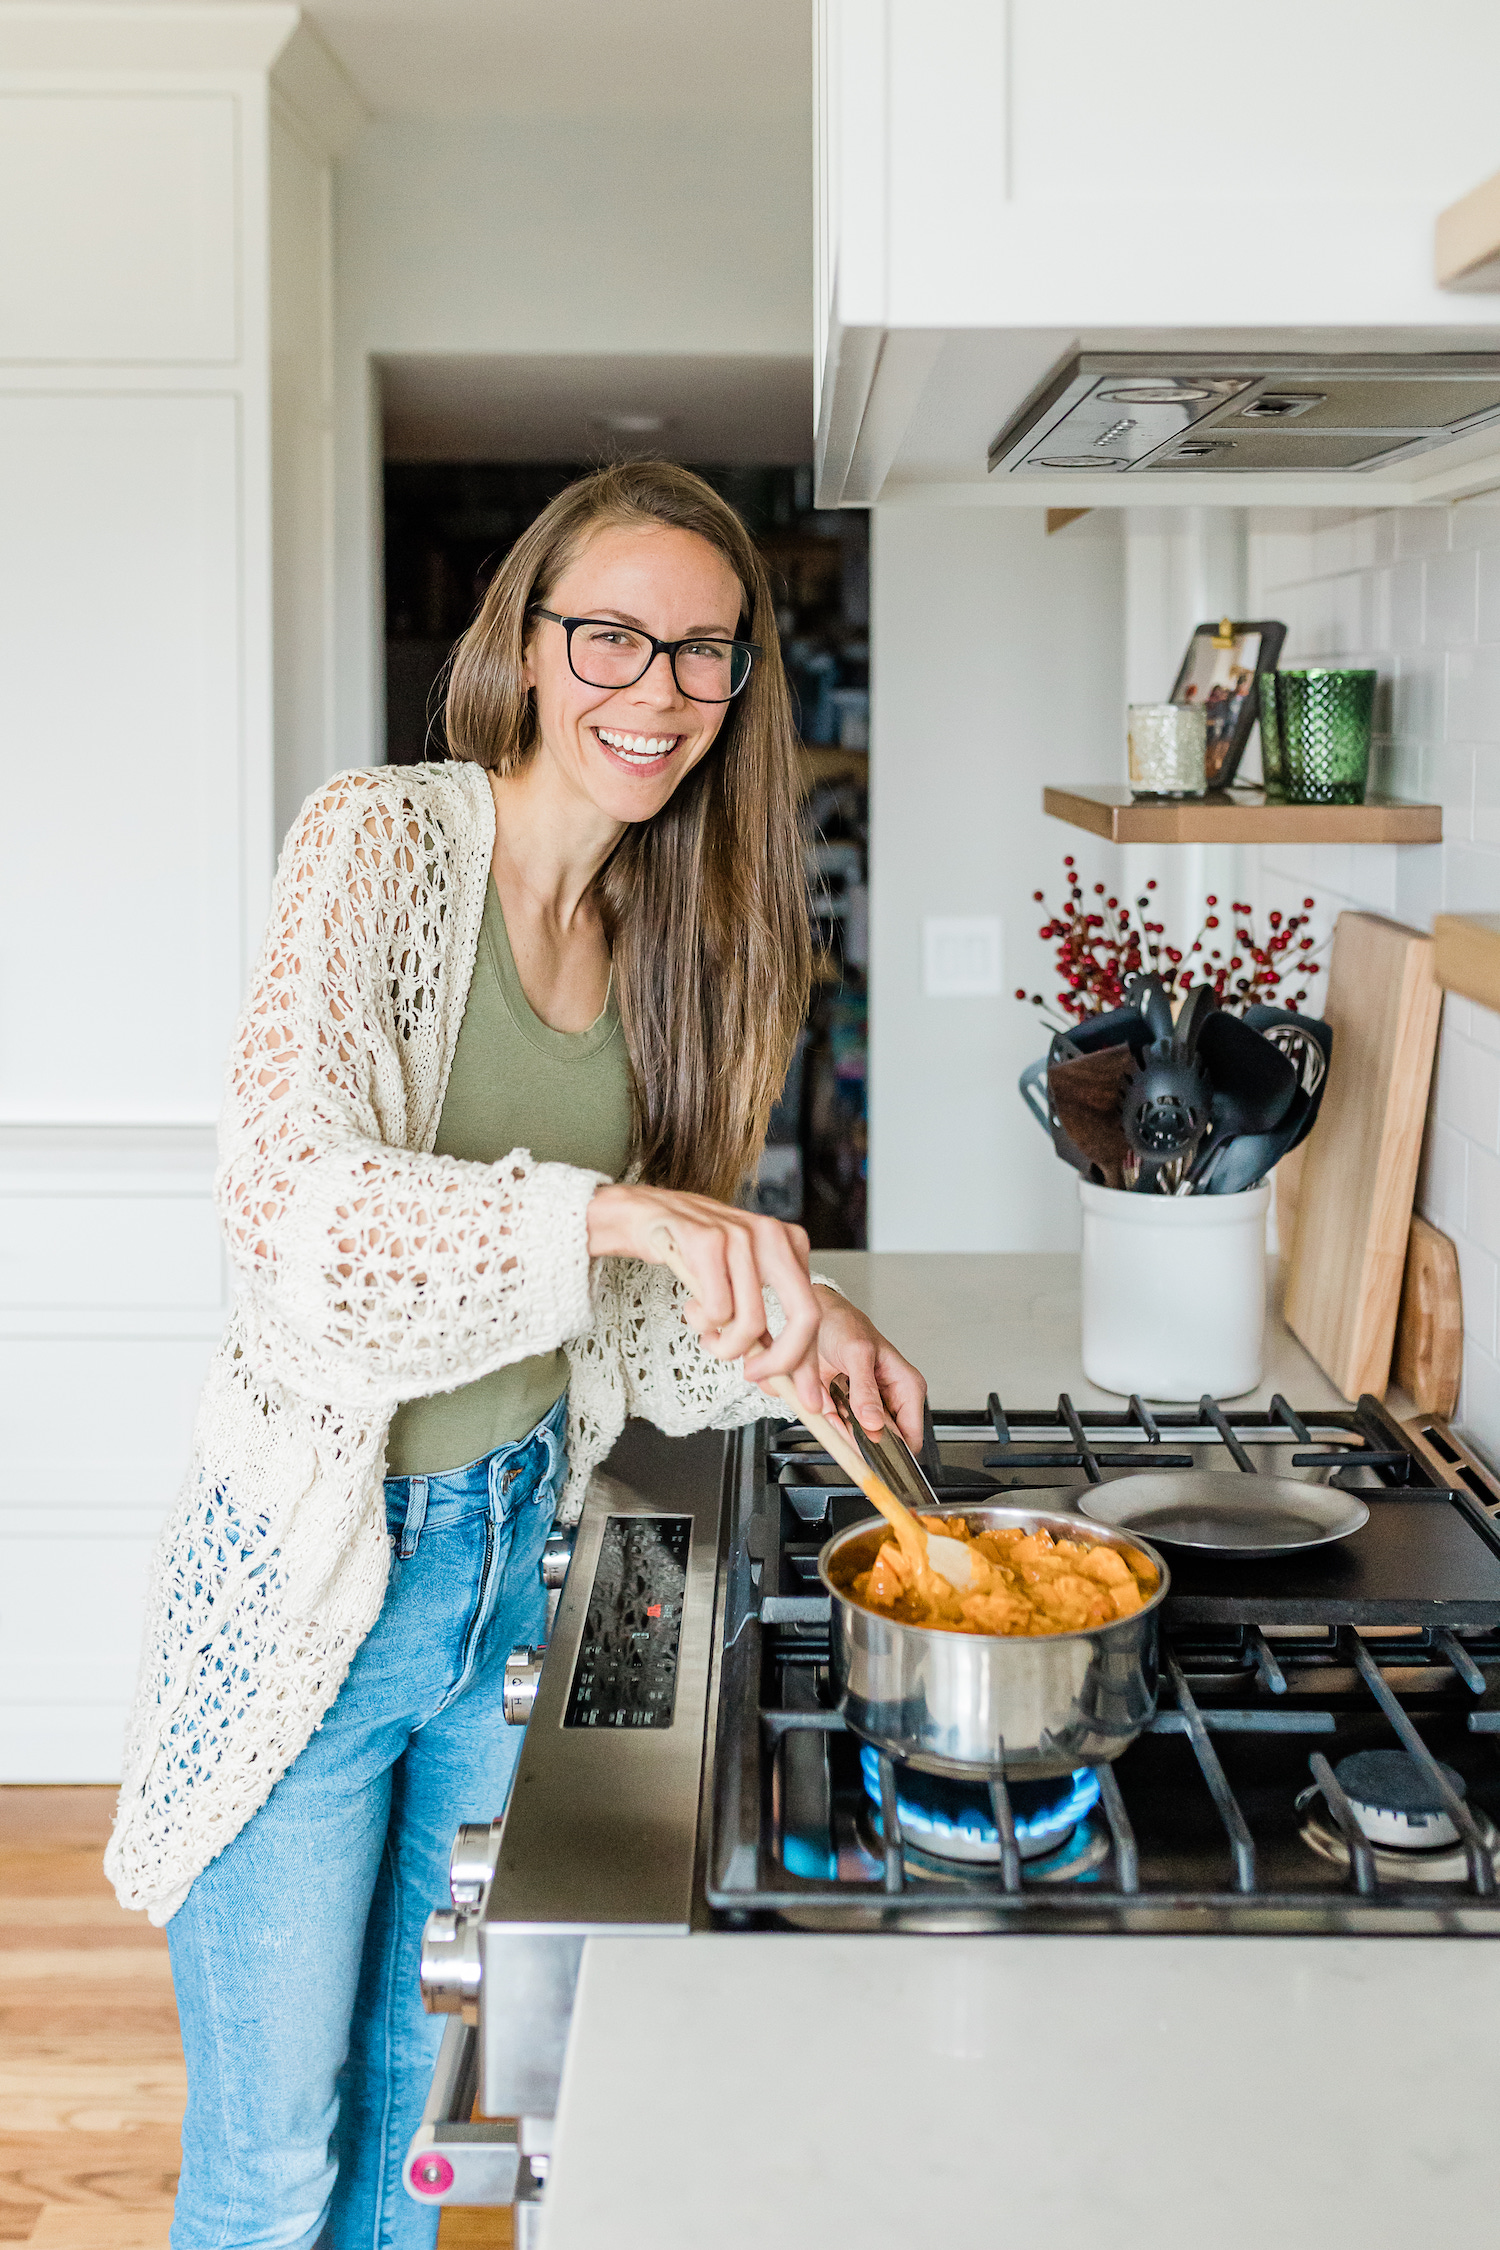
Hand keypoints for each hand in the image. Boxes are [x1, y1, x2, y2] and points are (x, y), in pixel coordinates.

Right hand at [586, 1183, 823, 1418]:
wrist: (646, 1216)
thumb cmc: (695, 1255)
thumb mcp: (741, 1280)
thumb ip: (766, 1320)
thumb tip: (787, 1377)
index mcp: (790, 1243)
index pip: (813, 1312)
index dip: (808, 1361)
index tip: (806, 1396)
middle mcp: (773, 1235)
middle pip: (803, 1318)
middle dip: (781, 1362)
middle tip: (753, 1374)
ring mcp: (742, 1236)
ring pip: (751, 1323)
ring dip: (724, 1345)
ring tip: (708, 1334)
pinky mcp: (709, 1242)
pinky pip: (717, 1312)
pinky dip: (701, 1322)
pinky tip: (692, 1307)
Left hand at [810, 1287, 926, 1451]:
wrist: (816, 1317)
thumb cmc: (845, 1325)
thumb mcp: (857, 1353)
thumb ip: (866, 1389)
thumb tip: (874, 1422)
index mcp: (906, 1386)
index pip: (911, 1435)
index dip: (892, 1450)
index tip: (870, 1450)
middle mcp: (890, 1400)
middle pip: (883, 1442)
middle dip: (859, 1439)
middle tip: (841, 1420)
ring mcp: (868, 1407)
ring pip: (859, 1439)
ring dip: (840, 1429)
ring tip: (832, 1402)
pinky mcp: (847, 1409)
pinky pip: (839, 1430)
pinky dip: (829, 1423)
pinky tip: (826, 1403)